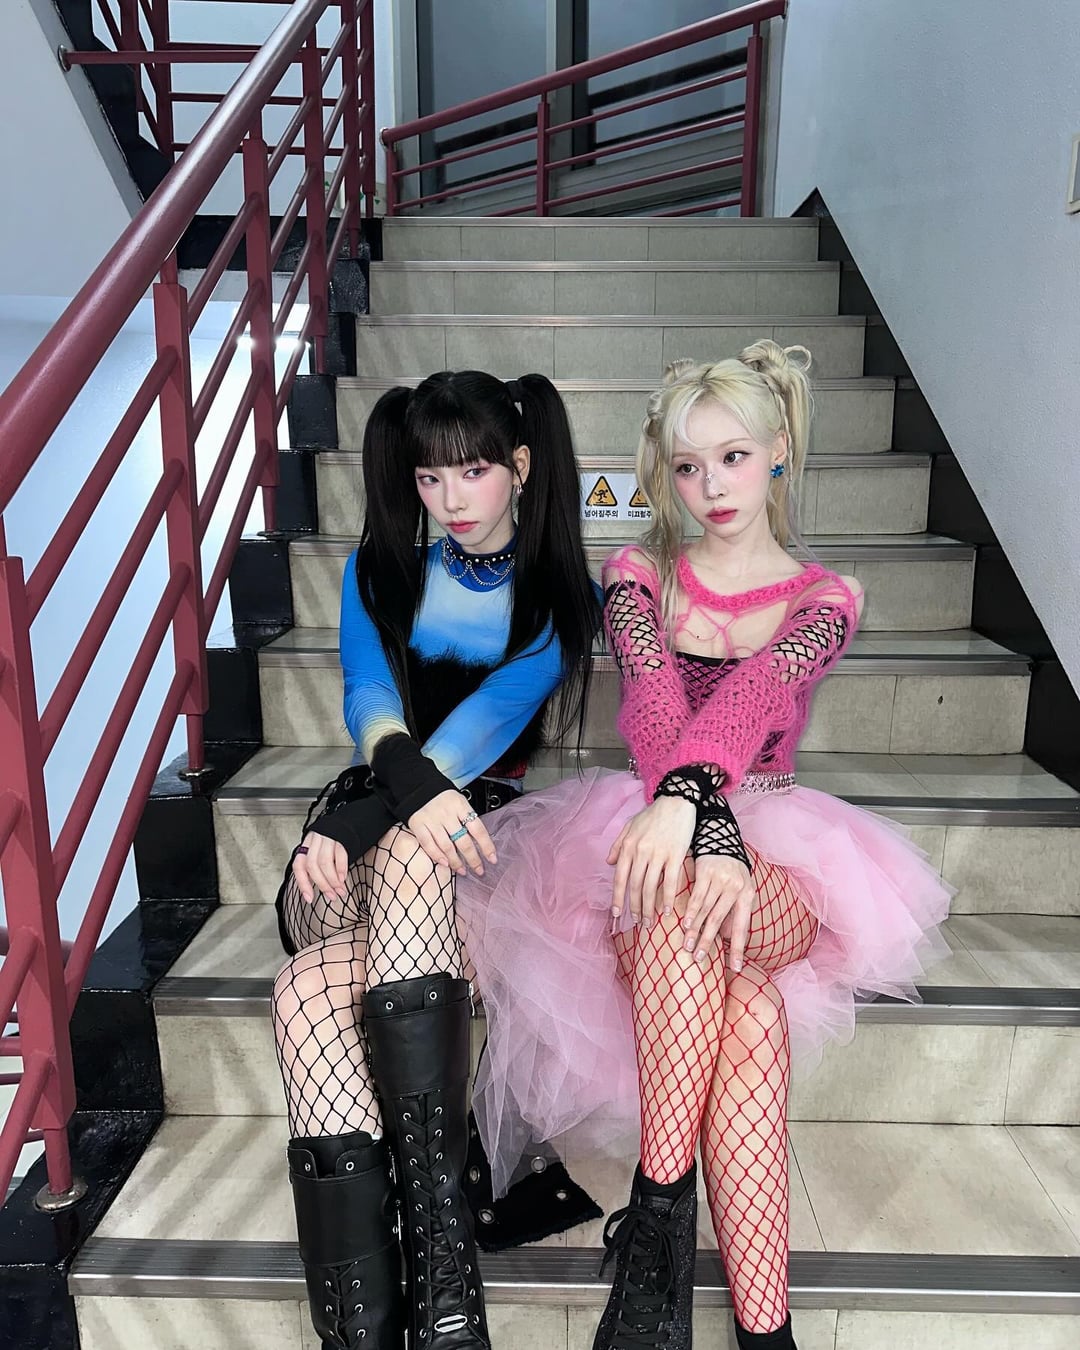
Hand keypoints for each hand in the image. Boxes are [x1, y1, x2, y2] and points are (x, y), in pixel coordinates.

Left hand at [292, 829, 349, 904]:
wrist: (348, 822)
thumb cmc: (333, 840)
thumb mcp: (320, 850)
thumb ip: (317, 866)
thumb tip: (317, 888)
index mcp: (307, 845)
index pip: (299, 865)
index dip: (303, 883)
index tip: (309, 898)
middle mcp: (315, 840)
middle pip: (312, 865)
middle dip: (322, 884)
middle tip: (331, 896)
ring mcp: (328, 837)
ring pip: (324, 862)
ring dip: (332, 880)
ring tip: (340, 890)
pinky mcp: (341, 836)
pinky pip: (340, 854)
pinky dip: (341, 868)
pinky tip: (343, 877)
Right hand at [407, 790, 496, 875]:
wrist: (418, 786)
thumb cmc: (443, 798)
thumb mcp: (459, 802)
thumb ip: (468, 819)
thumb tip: (480, 842)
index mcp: (461, 806)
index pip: (478, 829)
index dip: (487, 846)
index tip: (492, 859)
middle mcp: (447, 813)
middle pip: (463, 841)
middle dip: (473, 859)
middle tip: (479, 870)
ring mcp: (432, 820)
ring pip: (446, 846)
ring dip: (456, 862)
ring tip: (462, 870)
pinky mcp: (418, 824)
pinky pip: (428, 845)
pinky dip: (437, 856)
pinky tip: (445, 863)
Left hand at [608, 796, 694, 927]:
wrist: (676, 801)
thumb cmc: (652, 814)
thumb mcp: (629, 826)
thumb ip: (618, 845)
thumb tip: (609, 863)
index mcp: (628, 847)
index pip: (620, 878)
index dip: (618, 898)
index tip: (617, 914)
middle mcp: (641, 852)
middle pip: (636, 886)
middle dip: (635, 907)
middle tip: (637, 922)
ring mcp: (658, 854)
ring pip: (651, 887)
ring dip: (649, 907)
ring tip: (649, 921)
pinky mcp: (675, 855)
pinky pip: (670, 882)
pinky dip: (667, 898)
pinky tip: (667, 910)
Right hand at [681, 855, 755, 969]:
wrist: (721, 836)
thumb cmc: (731, 868)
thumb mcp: (739, 889)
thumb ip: (733, 913)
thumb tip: (726, 939)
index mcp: (747, 895)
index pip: (742, 927)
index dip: (738, 948)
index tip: (735, 967)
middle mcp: (736, 888)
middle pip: (719, 921)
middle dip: (708, 942)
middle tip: (699, 959)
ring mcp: (720, 880)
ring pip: (706, 910)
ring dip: (695, 930)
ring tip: (687, 945)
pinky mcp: (706, 872)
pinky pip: (697, 896)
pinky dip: (690, 911)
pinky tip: (685, 923)